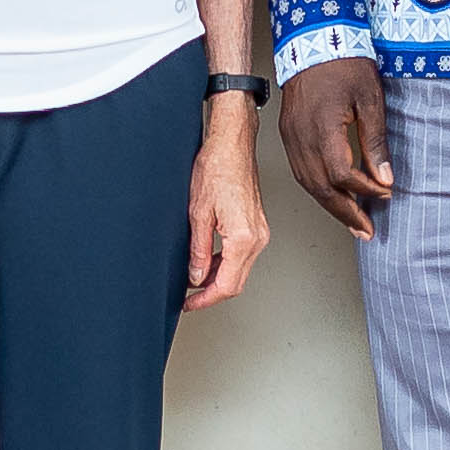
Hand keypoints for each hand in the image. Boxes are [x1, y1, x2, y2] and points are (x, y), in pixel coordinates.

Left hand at [184, 106, 272, 309]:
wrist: (233, 145)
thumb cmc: (217, 168)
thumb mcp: (198, 213)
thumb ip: (198, 250)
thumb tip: (196, 276)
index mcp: (243, 238)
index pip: (227, 285)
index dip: (205, 300)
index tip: (190, 304)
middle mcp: (257, 238)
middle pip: (237, 282)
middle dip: (212, 293)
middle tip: (189, 297)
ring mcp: (260, 232)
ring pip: (241, 270)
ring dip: (219, 279)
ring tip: (195, 279)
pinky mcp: (257, 225)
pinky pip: (243, 255)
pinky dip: (226, 263)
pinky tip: (209, 261)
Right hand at [275, 59, 393, 238]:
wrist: (313, 38)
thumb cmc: (344, 62)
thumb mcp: (370, 99)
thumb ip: (376, 141)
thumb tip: (384, 176)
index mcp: (323, 128)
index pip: (342, 175)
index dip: (365, 190)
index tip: (385, 193)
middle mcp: (301, 137)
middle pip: (321, 188)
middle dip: (346, 213)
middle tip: (366, 231)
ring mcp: (290, 136)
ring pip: (308, 183)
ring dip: (330, 205)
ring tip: (351, 221)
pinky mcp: (288, 133)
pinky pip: (300, 170)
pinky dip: (317, 188)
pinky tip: (331, 195)